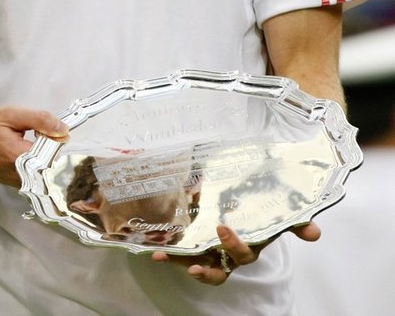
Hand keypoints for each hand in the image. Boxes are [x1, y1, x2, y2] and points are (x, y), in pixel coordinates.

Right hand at [0, 106, 68, 186]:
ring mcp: (21, 184)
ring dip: (45, 156)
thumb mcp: (10, 115)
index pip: (56, 151)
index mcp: (21, 158)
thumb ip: (39, 120)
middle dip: (50, 147)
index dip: (55, 138)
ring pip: (48, 170)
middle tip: (34, 135)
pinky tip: (25, 152)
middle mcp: (23, 176)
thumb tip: (63, 129)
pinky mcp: (19, 185)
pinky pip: (39, 175)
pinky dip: (38, 163)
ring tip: (27, 143)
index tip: (43, 130)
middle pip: (54, 163)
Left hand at [150, 222, 320, 285]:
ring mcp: (212, 252)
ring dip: (182, 265)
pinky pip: (184, 256)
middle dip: (208, 270)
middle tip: (195, 266)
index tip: (222, 228)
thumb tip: (315, 234)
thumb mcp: (276, 211)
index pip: (245, 252)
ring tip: (164, 258)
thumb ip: (294, 220)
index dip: (235, 246)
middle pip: (221, 269)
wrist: (242, 198)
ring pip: (199, 266)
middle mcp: (229, 253)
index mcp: (249, 244)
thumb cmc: (260, 209)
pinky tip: (155, 252)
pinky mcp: (196, 246)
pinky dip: (170, 256)